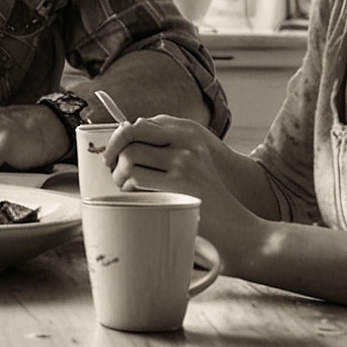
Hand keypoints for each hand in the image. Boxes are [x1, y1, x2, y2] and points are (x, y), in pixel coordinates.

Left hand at [108, 115, 268, 263]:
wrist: (234, 222)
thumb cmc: (206, 195)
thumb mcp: (193, 161)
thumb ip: (167, 148)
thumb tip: (126, 144)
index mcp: (187, 132)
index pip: (140, 124)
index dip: (118, 138)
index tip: (112, 153)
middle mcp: (185, 141)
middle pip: (129, 136)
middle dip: (113, 154)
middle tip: (113, 171)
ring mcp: (182, 161)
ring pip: (129, 157)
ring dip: (118, 174)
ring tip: (125, 186)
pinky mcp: (177, 183)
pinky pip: (136, 178)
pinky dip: (128, 187)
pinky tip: (135, 195)